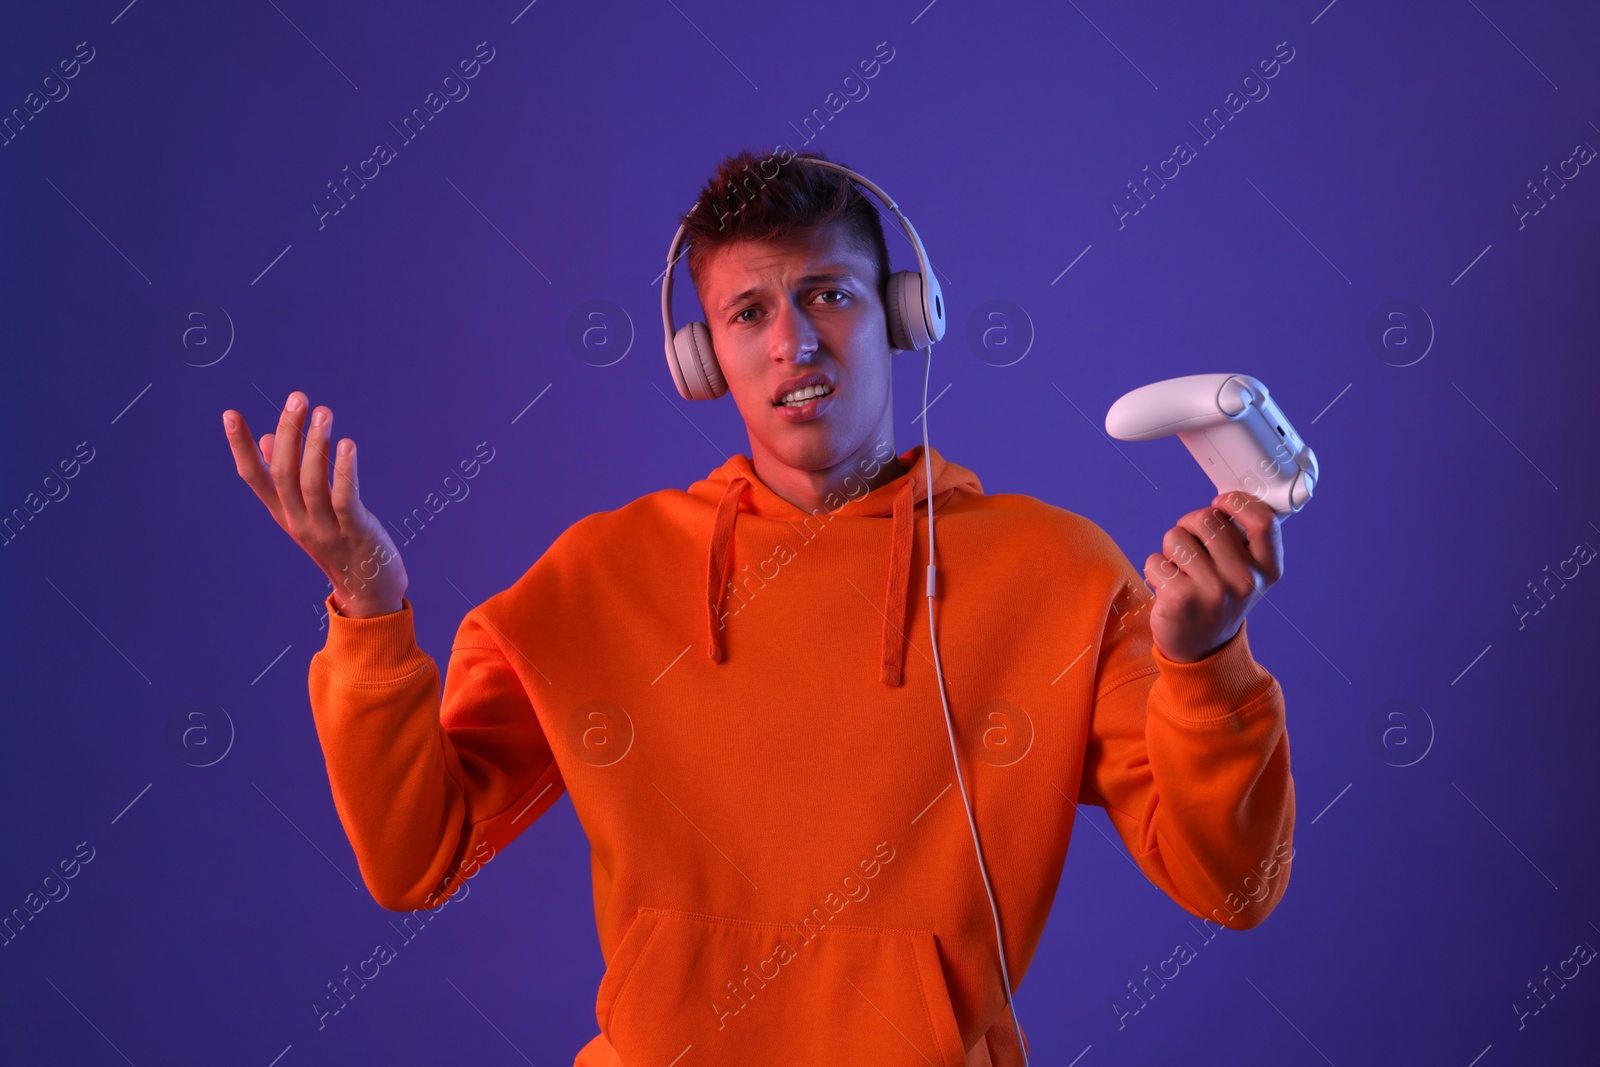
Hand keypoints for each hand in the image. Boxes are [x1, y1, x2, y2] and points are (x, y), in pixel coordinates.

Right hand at [222, 392, 408, 617]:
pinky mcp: (355, 533)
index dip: (241, 447)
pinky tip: (347, 445)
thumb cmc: (341, 543)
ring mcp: (325, 529)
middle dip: (289, 432)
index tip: (230, 414)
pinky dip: (345, 471)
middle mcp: (299, 521)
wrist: (369, 591)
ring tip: (323, 412)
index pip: (254, 477)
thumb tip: (270, 440)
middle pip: (284, 473)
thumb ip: (289, 478)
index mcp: (284, 513)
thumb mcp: (308, 511)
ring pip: (311, 483)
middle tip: (298, 398)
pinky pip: (345, 499)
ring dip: (316, 444)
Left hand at [1142, 490, 1283, 662]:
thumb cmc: (1220, 598)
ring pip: (1176, 536)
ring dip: (1171, 549)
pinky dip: (1156, 568)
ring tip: (1181, 571)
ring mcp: (1214, 590)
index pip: (1262, 519)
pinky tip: (1168, 587)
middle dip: (1189, 525)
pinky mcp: (1180, 598)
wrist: (1203, 648)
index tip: (1220, 504)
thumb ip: (1243, 539)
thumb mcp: (1247, 572)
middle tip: (1191, 546)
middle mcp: (1245, 580)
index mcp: (1268, 568)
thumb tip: (1225, 501)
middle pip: (1206, 519)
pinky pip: (1155, 559)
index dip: (1236, 502)